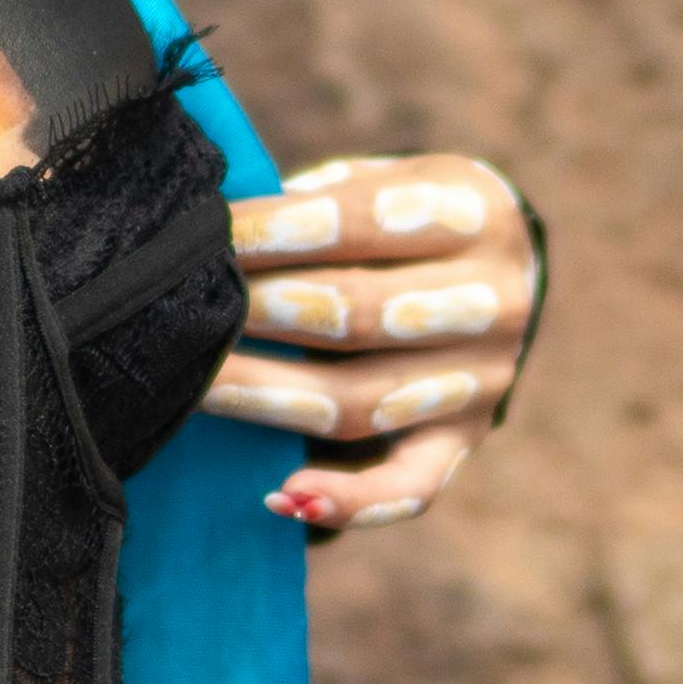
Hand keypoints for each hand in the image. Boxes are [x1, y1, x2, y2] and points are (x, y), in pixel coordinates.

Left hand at [205, 154, 539, 534]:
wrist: (501, 270)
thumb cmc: (402, 219)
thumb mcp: (382, 181)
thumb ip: (315, 202)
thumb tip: (206, 233)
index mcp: (474, 212)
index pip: (358, 222)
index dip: (271, 232)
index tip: (203, 236)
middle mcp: (496, 300)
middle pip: (356, 315)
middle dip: (256, 312)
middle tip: (181, 310)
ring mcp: (486, 380)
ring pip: (360, 402)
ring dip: (265, 397)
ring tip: (189, 389)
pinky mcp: (466, 441)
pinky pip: (408, 489)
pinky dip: (346, 502)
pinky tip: (281, 499)